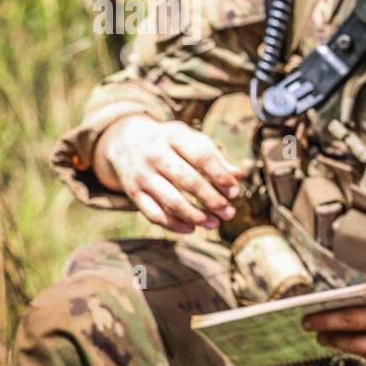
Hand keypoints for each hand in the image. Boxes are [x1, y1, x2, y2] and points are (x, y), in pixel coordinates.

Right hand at [95, 114, 242, 232]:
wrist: (126, 140)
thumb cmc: (171, 143)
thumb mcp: (192, 140)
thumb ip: (216, 158)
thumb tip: (239, 176)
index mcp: (174, 136)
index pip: (202, 157)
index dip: (221, 176)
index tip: (234, 191)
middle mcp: (155, 154)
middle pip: (188, 181)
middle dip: (212, 200)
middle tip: (229, 212)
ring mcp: (142, 175)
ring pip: (171, 201)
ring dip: (196, 216)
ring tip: (214, 223)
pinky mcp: (133, 192)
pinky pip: (154, 214)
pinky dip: (174, 225)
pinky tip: (191, 228)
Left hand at [303, 277, 365, 365]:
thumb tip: (344, 303)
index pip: (347, 319)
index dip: (323, 320)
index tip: (306, 320)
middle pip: (351, 341)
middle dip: (329, 336)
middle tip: (314, 332)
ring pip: (364, 354)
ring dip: (347, 346)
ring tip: (333, 338)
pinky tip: (362, 345)